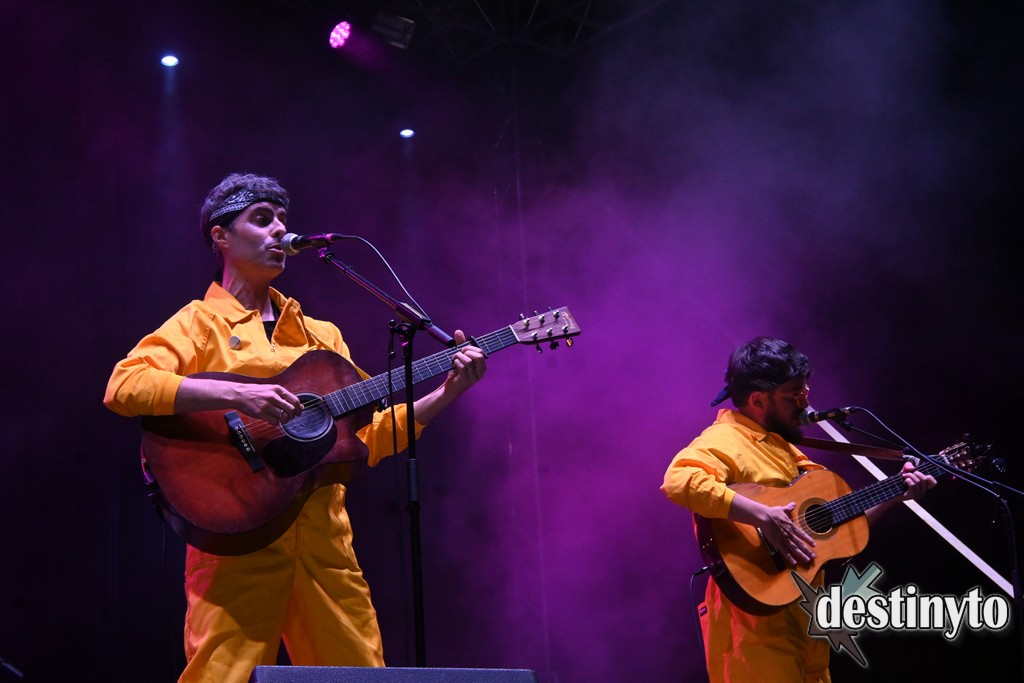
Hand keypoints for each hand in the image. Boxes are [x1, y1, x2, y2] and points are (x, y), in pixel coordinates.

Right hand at [175, 377, 301, 424]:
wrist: (240, 394)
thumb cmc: (256, 392)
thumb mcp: (271, 390)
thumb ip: (284, 397)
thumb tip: (299, 405)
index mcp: (278, 389)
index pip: (295, 400)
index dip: (299, 408)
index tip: (299, 412)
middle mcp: (273, 396)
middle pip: (291, 409)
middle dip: (292, 416)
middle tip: (290, 417)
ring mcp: (267, 405)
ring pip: (283, 416)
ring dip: (284, 420)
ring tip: (281, 419)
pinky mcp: (261, 413)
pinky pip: (274, 421)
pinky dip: (276, 423)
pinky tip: (273, 420)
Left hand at [446, 329, 486, 394]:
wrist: (450, 387)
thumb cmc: (456, 372)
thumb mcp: (459, 357)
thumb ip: (460, 344)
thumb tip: (458, 331)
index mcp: (481, 366)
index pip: (481, 352)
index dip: (470, 347)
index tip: (462, 348)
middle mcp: (480, 372)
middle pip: (479, 356)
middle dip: (467, 351)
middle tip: (458, 353)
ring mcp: (474, 378)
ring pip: (469, 361)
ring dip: (458, 357)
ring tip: (453, 359)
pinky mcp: (466, 381)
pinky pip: (462, 367)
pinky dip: (456, 363)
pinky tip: (452, 365)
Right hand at [758, 501, 816, 567]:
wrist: (764, 517)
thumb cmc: (772, 513)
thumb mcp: (782, 509)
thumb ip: (789, 508)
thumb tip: (793, 503)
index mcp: (791, 526)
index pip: (802, 534)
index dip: (809, 540)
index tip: (814, 545)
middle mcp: (789, 534)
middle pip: (800, 544)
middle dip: (807, 550)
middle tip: (813, 556)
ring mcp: (784, 539)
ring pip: (794, 549)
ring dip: (801, 555)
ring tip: (807, 560)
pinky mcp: (777, 543)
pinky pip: (784, 552)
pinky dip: (789, 557)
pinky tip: (794, 562)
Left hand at [898, 461, 936, 500]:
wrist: (891, 490)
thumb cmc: (899, 481)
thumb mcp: (905, 471)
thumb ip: (908, 466)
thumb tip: (912, 468)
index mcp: (924, 486)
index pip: (934, 483)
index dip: (928, 476)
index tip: (918, 473)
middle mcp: (923, 492)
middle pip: (925, 479)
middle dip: (916, 473)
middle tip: (908, 473)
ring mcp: (918, 495)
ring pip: (918, 481)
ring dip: (909, 475)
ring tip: (904, 476)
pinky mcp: (911, 496)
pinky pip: (912, 485)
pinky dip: (907, 480)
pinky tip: (904, 481)